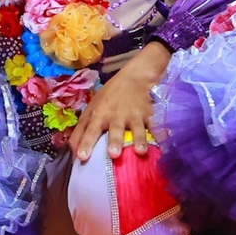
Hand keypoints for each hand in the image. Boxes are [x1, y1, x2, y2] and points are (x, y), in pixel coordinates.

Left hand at [70, 41, 168, 160]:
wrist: (134, 77)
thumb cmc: (109, 96)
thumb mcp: (93, 108)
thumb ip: (83, 128)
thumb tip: (72, 149)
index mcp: (99, 115)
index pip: (90, 131)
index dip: (86, 143)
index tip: (82, 157)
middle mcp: (115, 116)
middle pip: (114, 130)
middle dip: (114, 141)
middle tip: (113, 154)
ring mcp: (133, 115)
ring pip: (136, 129)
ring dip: (138, 140)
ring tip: (140, 152)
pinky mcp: (149, 115)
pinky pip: (155, 125)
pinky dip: (160, 133)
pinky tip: (164, 141)